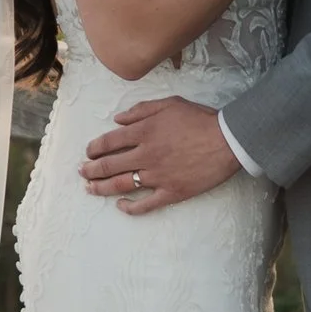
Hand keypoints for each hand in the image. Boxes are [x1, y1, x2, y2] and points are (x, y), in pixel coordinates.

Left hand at [81, 95, 242, 212]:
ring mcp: (158, 176)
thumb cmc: (200, 119)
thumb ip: (140, 110)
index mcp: (144, 131)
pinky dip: (130, 207)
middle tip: (82, 172)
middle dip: (91, 170)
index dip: (94, 148)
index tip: (88, 152)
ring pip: (122, 185)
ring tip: (90, 189)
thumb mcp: (169, 103)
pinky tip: (120, 205)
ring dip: (101, 188)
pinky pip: (146, 204)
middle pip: (109, 165)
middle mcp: (146, 155)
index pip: (109, 142)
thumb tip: (117, 120)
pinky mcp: (171, 192)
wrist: (228, 140)